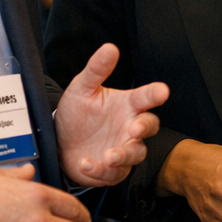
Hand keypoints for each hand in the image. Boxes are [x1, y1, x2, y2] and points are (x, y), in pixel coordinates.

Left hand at [55, 43, 168, 186]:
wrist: (58, 142)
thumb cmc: (76, 113)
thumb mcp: (82, 89)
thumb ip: (96, 70)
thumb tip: (110, 47)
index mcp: (127, 105)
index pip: (146, 97)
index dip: (155, 93)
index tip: (162, 91)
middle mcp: (130, 127)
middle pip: (150, 127)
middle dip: (145, 128)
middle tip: (134, 128)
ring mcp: (123, 149)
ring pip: (136, 153)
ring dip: (124, 154)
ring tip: (108, 155)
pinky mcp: (113, 170)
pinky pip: (114, 174)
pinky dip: (101, 170)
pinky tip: (86, 163)